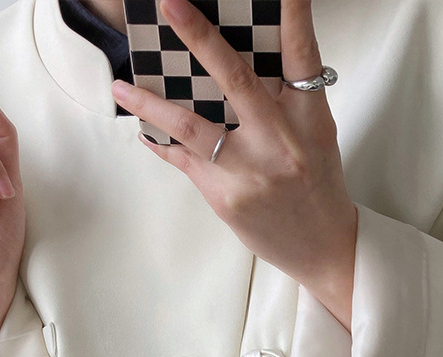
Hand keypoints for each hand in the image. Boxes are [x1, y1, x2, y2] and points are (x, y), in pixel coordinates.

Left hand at [112, 0, 356, 328]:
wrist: (322, 246)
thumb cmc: (315, 184)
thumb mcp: (315, 133)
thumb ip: (284, 98)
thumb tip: (233, 62)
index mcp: (309, 117)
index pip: (301, 54)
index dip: (293, 14)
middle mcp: (280, 140)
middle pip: (235, 79)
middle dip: (200, 37)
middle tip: (171, 4)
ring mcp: (250, 171)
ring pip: (191, 126)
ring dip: (151, 103)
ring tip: (121, 86)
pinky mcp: (226, 197)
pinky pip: (184, 161)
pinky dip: (161, 142)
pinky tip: (142, 129)